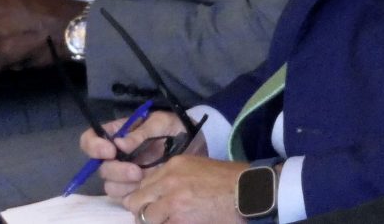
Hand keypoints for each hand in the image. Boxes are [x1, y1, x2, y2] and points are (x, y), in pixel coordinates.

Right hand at [82, 111, 200, 200]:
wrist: (198, 143)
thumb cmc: (177, 126)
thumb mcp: (162, 122)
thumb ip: (141, 132)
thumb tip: (119, 145)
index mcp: (119, 133)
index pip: (91, 138)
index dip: (94, 146)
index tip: (110, 151)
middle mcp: (117, 154)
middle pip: (100, 167)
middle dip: (116, 170)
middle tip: (136, 171)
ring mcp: (125, 172)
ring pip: (109, 184)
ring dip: (123, 183)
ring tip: (143, 177)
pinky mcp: (135, 187)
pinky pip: (123, 196)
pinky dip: (131, 193)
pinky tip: (145, 186)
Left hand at [123, 155, 246, 223]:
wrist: (248, 192)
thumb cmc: (229, 181)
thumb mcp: (199, 168)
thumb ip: (176, 177)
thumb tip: (158, 194)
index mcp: (174, 165)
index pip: (143, 183)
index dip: (145, 197)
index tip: (152, 205)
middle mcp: (168, 180)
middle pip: (135, 201)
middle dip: (143, 211)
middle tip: (159, 217)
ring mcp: (171, 200)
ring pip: (144, 218)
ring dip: (155, 222)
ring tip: (173, 220)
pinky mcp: (177, 219)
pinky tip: (183, 223)